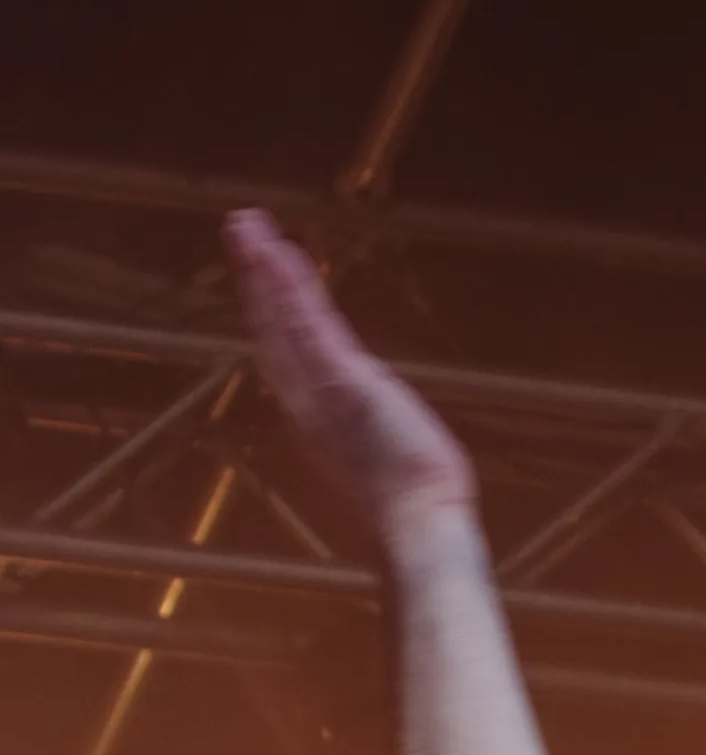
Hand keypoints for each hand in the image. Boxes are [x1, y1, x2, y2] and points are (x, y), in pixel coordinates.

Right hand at [224, 208, 476, 557]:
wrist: (417, 529)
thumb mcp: (390, 467)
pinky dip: (289, 285)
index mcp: (320, 421)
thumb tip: (399, 451)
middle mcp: (310, 404)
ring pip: (283, 320)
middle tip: (238, 232)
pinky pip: (308, 323)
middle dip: (255, 282)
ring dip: (263, 270)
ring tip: (245, 225)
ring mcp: (322, 390)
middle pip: (272, 331)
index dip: (271, 316)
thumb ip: (378, 446)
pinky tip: (277, 251)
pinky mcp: (341, 379)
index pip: (288, 358)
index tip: (262, 279)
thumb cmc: (414, 510)